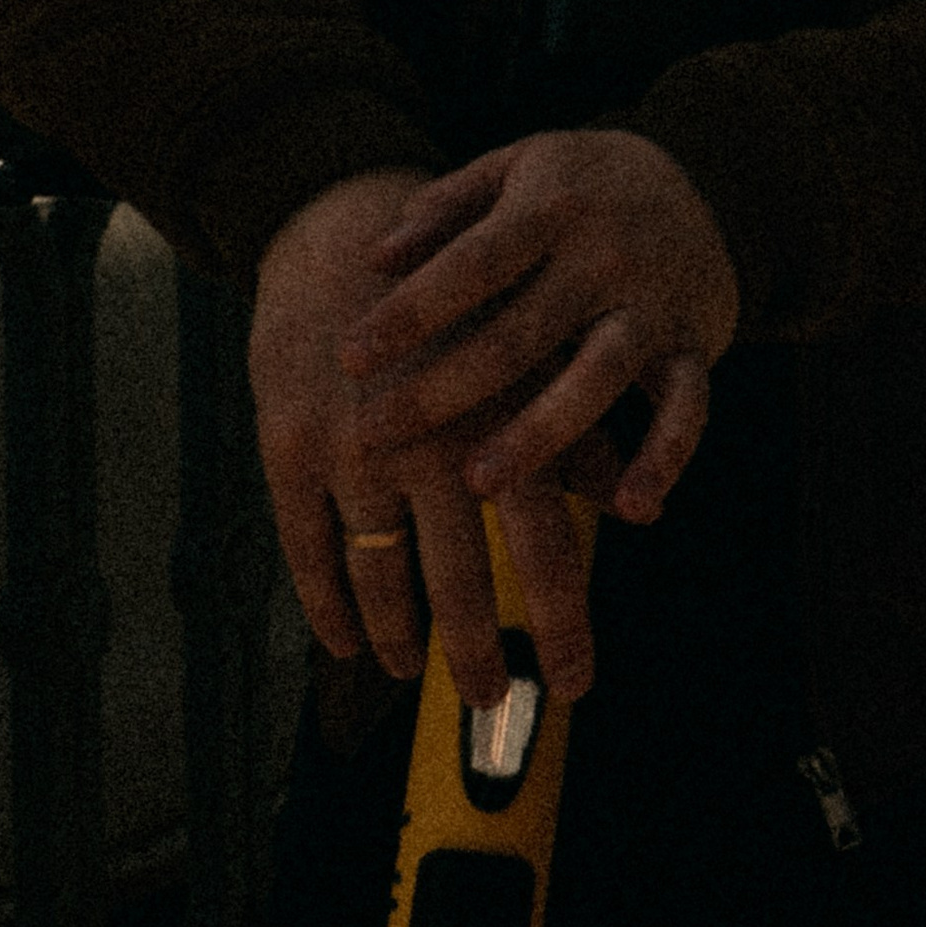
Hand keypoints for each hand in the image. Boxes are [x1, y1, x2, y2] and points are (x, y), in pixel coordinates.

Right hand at [251, 168, 597, 706]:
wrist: (338, 220)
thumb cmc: (456, 288)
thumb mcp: (528, 341)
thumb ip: (578, 429)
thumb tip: (638, 503)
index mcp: (501, 411)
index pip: (544, 540)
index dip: (562, 620)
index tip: (576, 684)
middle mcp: (431, 436)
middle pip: (458, 578)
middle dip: (477, 655)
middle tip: (493, 706)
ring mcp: (352, 445)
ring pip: (381, 574)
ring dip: (399, 636)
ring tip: (410, 672)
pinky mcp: (287, 445)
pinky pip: (306, 550)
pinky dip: (327, 605)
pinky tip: (344, 642)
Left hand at [338, 129, 737, 526]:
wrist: (710, 175)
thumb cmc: (583, 182)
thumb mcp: (517, 167)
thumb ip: (449, 207)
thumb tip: (377, 258)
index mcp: (552, 206)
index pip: (473, 262)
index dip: (412, 311)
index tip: (348, 357)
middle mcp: (604, 254)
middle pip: (520, 331)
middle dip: (444, 390)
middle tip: (374, 436)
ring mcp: (652, 302)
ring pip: (598, 373)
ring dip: (539, 432)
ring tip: (478, 482)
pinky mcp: (693, 343)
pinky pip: (686, 405)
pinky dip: (665, 455)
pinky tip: (630, 506)